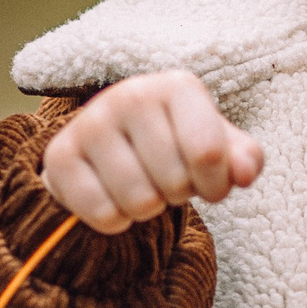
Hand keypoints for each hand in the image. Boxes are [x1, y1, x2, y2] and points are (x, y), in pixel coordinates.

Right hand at [42, 71, 265, 233]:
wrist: (113, 144)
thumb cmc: (176, 144)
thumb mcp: (219, 146)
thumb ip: (244, 159)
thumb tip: (246, 173)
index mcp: (176, 86)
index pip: (208, 152)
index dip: (215, 185)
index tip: (209, 183)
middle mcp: (130, 95)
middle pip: (174, 181)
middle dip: (178, 195)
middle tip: (168, 181)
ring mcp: (90, 122)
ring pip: (139, 200)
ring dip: (148, 209)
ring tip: (144, 187)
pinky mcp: (60, 155)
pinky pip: (102, 213)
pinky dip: (116, 221)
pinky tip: (114, 197)